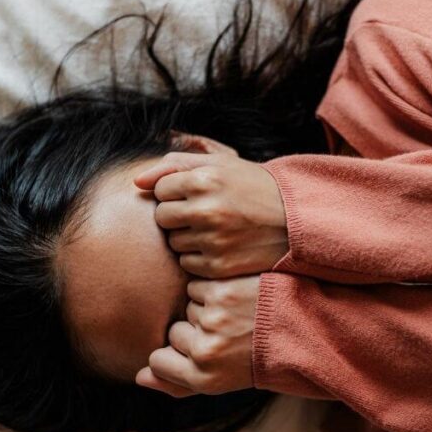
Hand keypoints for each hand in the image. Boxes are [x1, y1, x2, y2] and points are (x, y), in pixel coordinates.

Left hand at [134, 133, 289, 278]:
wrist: (295, 220)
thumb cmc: (253, 187)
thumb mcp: (220, 165)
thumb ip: (174, 165)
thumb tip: (136, 182)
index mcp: (205, 180)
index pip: (160, 190)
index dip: (176, 192)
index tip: (198, 194)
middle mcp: (207, 210)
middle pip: (162, 218)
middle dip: (177, 215)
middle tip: (205, 213)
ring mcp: (213, 240)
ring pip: (173, 243)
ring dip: (187, 237)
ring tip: (215, 229)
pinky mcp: (219, 266)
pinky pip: (188, 265)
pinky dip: (199, 258)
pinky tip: (221, 247)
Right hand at [135, 275, 260, 397]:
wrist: (305, 327)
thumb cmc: (260, 357)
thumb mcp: (222, 381)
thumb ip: (178, 383)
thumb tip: (139, 377)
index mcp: (204, 379)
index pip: (158, 361)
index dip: (177, 353)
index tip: (204, 351)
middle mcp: (205, 352)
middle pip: (174, 332)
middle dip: (197, 329)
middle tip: (232, 333)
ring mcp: (211, 320)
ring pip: (186, 306)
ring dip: (207, 306)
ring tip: (239, 315)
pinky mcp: (220, 292)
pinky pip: (197, 286)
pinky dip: (214, 288)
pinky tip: (238, 296)